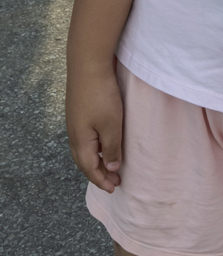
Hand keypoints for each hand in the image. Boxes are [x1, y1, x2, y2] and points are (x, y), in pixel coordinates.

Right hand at [66, 66, 122, 192]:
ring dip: (96, 162)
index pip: (90, 168)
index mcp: (81, 141)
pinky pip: (85, 139)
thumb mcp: (112, 125)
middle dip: (98, 174)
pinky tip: (104, 146)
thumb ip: (112, 148)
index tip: (114, 189)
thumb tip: (111, 168)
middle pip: (84, 162)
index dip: (102, 180)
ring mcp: (74, 123)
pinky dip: (94, 149)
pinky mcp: (78, 113)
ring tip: (110, 167)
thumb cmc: (102, 96)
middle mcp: (74, 134)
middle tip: (114, 182)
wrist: (88, 66)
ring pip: (84, 151)